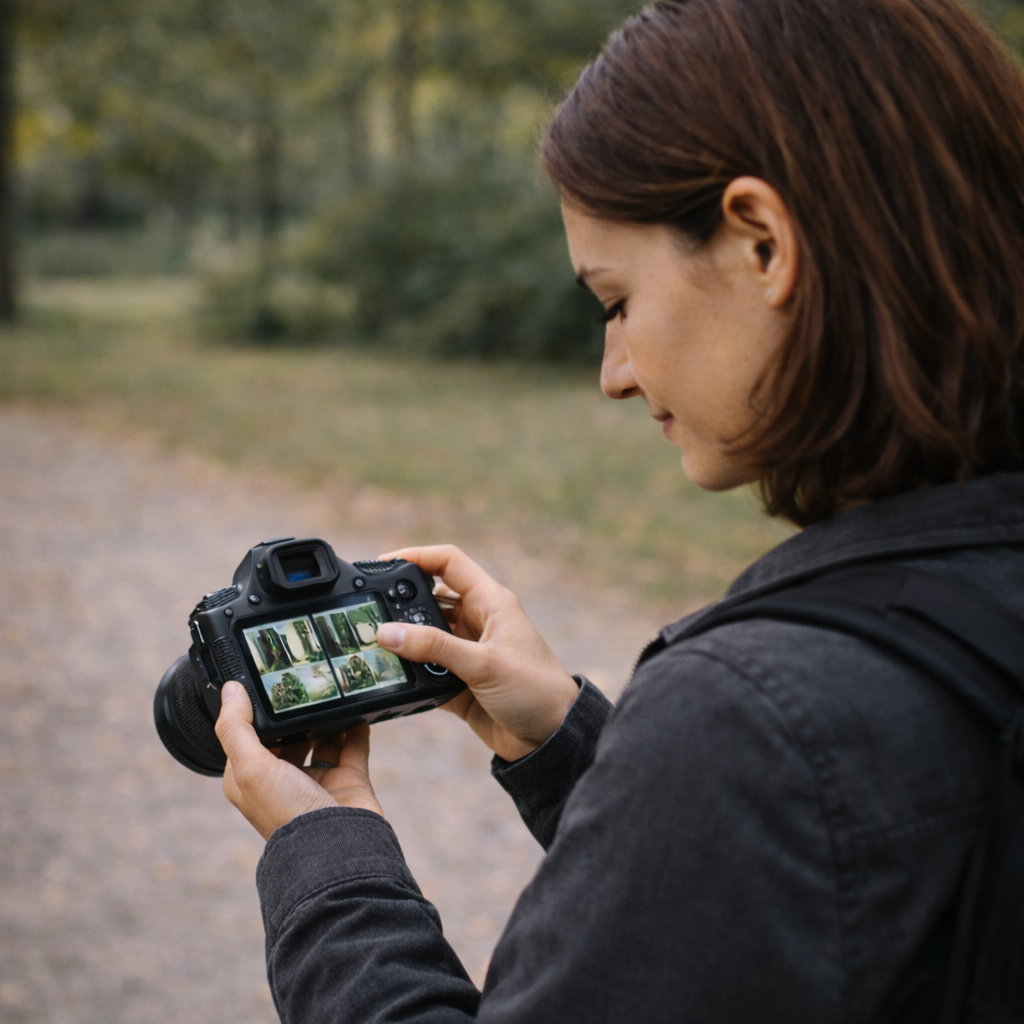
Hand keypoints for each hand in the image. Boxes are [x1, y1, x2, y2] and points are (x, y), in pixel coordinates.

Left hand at [215, 680, 382, 840]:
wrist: (337, 847)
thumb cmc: (286, 814)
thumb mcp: (250, 768)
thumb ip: (237, 728)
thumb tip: (230, 690)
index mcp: (251, 780)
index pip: (247, 738)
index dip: (253, 713)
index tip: (263, 684)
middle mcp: (283, 781)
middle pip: (288, 737)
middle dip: (294, 713)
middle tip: (301, 681)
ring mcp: (317, 781)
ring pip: (322, 739)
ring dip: (326, 717)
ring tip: (330, 688)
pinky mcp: (348, 780)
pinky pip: (353, 746)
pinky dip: (356, 727)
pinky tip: (357, 707)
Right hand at [375, 545, 579, 761]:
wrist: (552, 740)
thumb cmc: (536, 690)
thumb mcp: (484, 664)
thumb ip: (435, 647)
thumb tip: (388, 632)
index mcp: (491, 603)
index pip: (449, 563)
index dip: (417, 556)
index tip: (383, 562)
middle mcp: (478, 622)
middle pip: (430, 600)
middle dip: (401, 605)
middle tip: (369, 613)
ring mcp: (467, 653)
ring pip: (425, 637)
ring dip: (404, 644)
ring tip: (374, 648)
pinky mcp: (460, 683)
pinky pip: (426, 671)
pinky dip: (410, 674)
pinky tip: (393, 678)